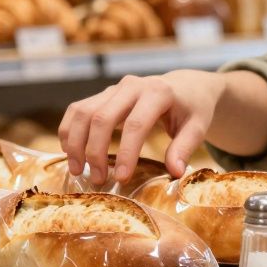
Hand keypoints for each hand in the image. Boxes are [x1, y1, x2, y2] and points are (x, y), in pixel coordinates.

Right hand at [58, 70, 225, 185]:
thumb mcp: (197, 127)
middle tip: (98, 180)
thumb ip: (185, 147)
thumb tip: (175, 172)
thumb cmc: (192, 109)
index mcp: (158, 92)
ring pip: (83, 112)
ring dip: (76, 142)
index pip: (136, 124)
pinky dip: (69, 131)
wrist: (185, 86)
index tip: (121, 178)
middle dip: (95, 151)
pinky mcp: (103, 95)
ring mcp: (114, 89)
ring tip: (78, 171)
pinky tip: (70, 153)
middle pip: (102, 117)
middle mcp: (132, 86)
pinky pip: (77, 110)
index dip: (126, 153)